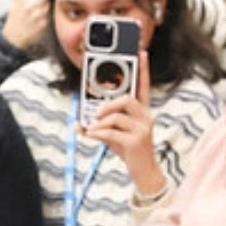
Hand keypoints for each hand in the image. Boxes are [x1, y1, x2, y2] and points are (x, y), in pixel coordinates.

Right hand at [1, 0, 48, 49]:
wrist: (13, 39)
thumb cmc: (14, 20)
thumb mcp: (13, 3)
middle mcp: (32, 6)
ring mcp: (39, 15)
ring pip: (51, 3)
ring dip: (51, 1)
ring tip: (48, 1)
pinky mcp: (45, 24)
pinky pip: (53, 15)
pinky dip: (52, 12)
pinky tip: (49, 13)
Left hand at [81, 51, 163, 193]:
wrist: (144, 173)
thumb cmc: (129, 150)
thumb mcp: (116, 134)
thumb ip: (102, 125)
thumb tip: (79, 125)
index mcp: (142, 112)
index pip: (143, 87)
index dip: (143, 70)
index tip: (142, 52)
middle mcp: (145, 118)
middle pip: (127, 100)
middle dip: (108, 105)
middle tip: (96, 113)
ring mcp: (143, 130)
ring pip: (117, 117)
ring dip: (100, 123)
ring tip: (92, 129)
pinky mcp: (136, 142)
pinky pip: (112, 132)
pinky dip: (98, 133)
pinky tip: (92, 136)